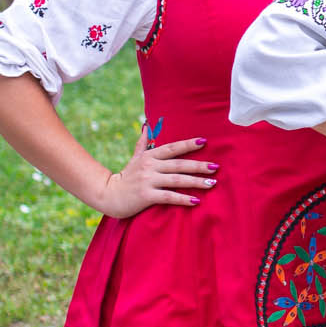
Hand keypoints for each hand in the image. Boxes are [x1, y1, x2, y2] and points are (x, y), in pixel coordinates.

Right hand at [91, 126, 214, 217]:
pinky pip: (168, 197)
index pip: (172, 148)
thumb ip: (142, 144)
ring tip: (212, 183)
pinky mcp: (146, 196)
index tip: (204, 141)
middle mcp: (149, 166)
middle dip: (199, 165)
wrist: (109, 195)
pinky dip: (183, 199)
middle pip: (179, 164)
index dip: (188, 144)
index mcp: (149, 156)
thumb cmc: (126, 177)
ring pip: (176, 180)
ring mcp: (147, 181)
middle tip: (216, 167)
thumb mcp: (134, 158)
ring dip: (196, 182)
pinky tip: (196, 200)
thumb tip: (146, 125)